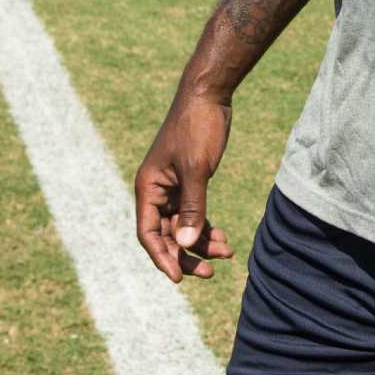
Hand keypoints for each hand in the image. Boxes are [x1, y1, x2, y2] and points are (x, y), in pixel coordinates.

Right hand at [134, 93, 235, 282]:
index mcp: (148, 188)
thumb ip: (193, 206)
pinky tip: (223, 238)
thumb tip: (186, 242)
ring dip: (201, 242)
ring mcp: (172, 188)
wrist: (209, 96)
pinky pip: (193, 213)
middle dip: (187, 254)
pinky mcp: (189, 182)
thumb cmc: (198, 128)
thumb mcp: (197, 169)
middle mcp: (156, 191)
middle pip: (166, 235)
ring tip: (227, 252)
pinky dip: (206, 226)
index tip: (179, 278)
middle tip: (210, 272)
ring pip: (182, 226)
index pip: (148, 234)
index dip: (162, 257)